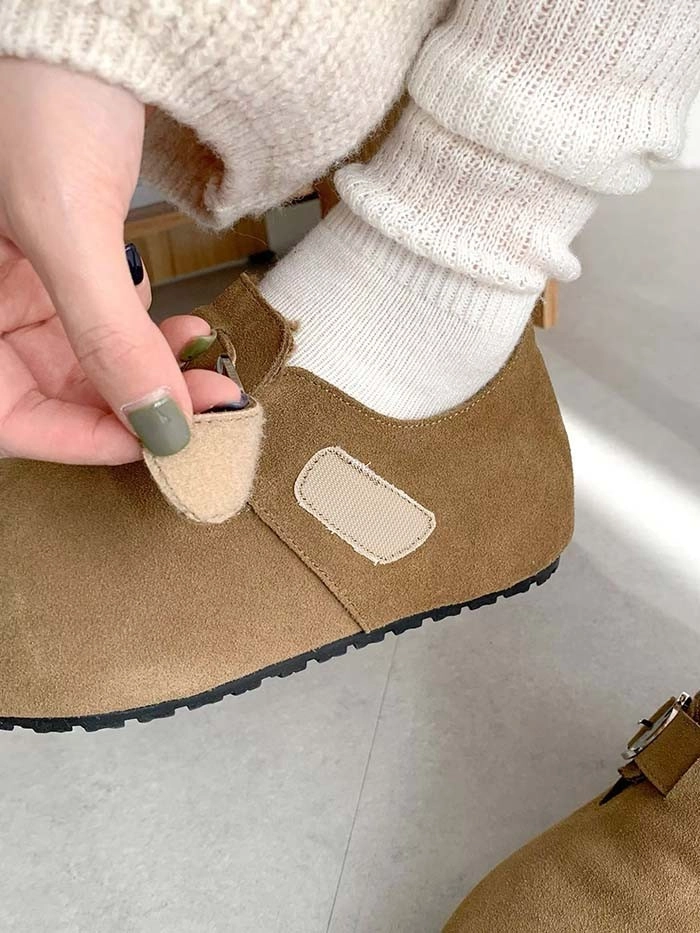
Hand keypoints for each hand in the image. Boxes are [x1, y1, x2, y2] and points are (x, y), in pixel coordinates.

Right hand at [0, 59, 238, 464]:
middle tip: (207, 405)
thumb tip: (161, 427)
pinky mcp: (58, 259)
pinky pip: (104, 318)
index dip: (80, 441)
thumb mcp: (65, 223)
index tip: (160, 443)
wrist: (78, 16)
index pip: (7, 417)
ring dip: (153, 369)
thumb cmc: (39, 90)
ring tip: (206, 365)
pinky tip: (182, 324)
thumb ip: (107, 335)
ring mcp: (20, 281)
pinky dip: (148, 329)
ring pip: (89, 360)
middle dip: (138, 403)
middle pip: (56, 393)